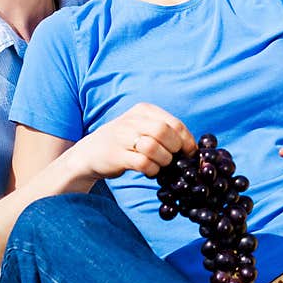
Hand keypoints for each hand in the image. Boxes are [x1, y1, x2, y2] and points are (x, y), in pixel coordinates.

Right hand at [72, 102, 196, 179]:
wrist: (89, 153)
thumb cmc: (124, 142)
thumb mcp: (142, 128)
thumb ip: (164, 132)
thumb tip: (193, 147)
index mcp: (143, 111)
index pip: (175, 123)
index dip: (187, 140)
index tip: (190, 152)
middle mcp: (133, 120)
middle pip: (165, 132)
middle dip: (176, 149)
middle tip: (174, 159)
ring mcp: (122, 137)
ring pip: (155, 147)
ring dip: (164, 160)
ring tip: (160, 165)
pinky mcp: (116, 155)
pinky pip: (143, 163)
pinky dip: (152, 170)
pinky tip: (149, 171)